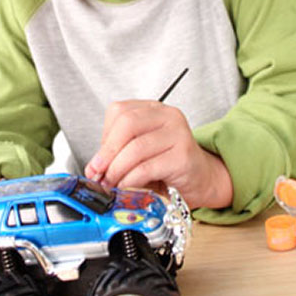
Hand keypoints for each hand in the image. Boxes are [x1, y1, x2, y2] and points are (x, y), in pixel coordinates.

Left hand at [85, 100, 232, 209]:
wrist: (201, 179)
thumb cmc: (168, 166)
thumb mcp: (140, 153)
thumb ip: (118, 153)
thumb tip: (94, 168)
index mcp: (152, 109)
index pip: (119, 111)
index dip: (104, 138)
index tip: (95, 163)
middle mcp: (167, 115)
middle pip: (127, 123)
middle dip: (108, 153)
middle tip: (99, 173)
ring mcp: (178, 133)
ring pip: (136, 147)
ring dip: (117, 170)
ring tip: (113, 183)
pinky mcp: (183, 155)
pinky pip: (147, 167)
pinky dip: (131, 180)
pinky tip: (128, 187)